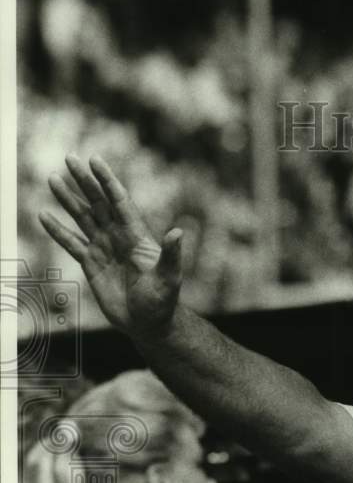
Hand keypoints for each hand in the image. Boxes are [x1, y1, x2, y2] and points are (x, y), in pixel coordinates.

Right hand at [38, 154, 183, 336]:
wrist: (148, 324)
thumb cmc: (163, 301)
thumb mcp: (169, 278)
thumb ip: (171, 255)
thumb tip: (178, 232)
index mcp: (137, 236)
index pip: (120, 202)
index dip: (107, 181)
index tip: (95, 160)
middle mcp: (119, 237)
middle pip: (99, 203)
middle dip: (84, 181)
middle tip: (69, 158)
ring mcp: (104, 249)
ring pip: (83, 218)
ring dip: (68, 199)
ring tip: (53, 179)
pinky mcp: (91, 264)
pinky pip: (71, 242)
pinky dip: (57, 230)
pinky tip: (44, 215)